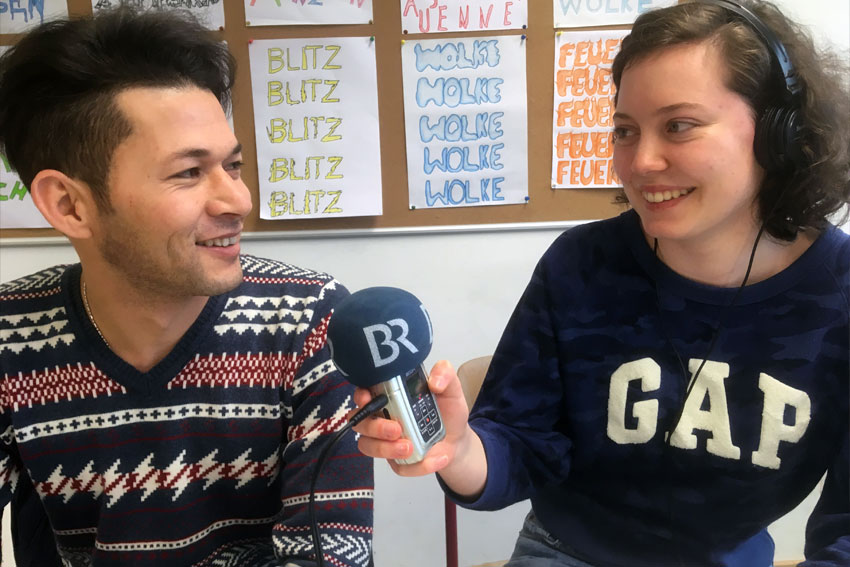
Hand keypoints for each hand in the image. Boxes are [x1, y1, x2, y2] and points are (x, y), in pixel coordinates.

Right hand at [350, 360, 486, 495]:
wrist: (458, 439)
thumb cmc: (447, 411)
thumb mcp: (451, 389)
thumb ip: (445, 375)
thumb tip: (434, 381)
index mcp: (390, 396)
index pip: (364, 394)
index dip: (361, 396)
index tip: (368, 398)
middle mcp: (382, 418)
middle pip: (361, 423)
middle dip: (374, 427)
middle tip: (396, 429)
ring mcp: (386, 441)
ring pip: (369, 447)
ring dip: (386, 449)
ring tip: (410, 447)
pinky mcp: (397, 461)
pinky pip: (398, 467)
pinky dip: (418, 466)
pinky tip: (437, 458)